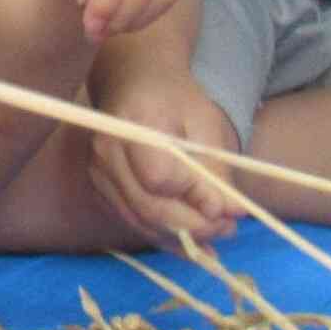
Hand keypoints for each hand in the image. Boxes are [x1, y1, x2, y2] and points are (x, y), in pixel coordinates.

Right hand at [88, 65, 241, 243]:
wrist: (136, 85)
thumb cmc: (175, 99)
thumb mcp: (205, 125)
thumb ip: (216, 170)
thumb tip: (231, 213)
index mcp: (133, 123)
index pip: (160, 177)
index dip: (195, 197)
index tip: (227, 207)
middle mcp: (107, 152)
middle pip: (149, 207)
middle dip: (195, 226)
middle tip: (229, 229)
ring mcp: (99, 173)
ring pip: (142, 221)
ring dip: (183, 237)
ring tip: (218, 233)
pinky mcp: (102, 190)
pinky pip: (136, 222)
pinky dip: (167, 238)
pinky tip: (196, 244)